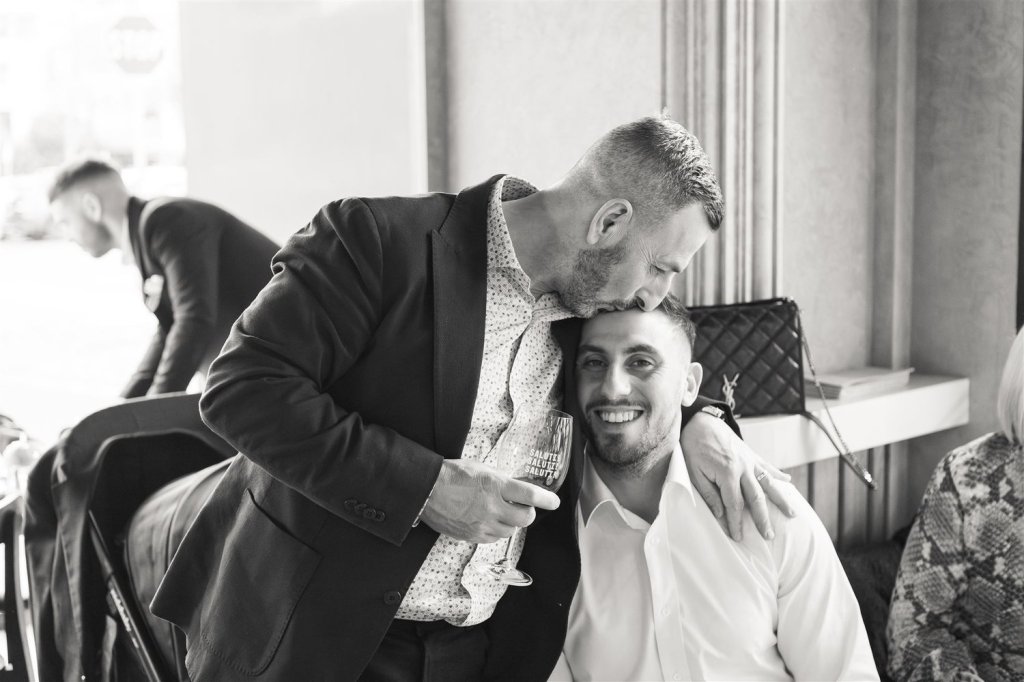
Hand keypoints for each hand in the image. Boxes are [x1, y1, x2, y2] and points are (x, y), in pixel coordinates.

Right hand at [419, 459, 560, 542]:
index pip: (530, 495)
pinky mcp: (472, 536)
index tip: (553, 502)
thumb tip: (517, 489)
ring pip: (511, 530)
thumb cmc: (452, 475)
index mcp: (496, 485)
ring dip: (510, 522)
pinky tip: (485, 520)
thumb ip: (502, 481)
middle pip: (526, 518)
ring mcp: (482, 524)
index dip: (547, 500)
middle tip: (522, 507)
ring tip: (498, 512)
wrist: (426, 490)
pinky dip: (495, 530)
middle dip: (527, 512)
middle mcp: (492, 507)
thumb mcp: (482, 469)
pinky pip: (494, 538)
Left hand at [681, 412, 795, 540]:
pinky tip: (788, 482)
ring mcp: (750, 460)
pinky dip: (778, 474)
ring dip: (780, 499)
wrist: (701, 421)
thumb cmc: (693, 447)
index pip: (734, 504)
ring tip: (792, 514)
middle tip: (769, 536)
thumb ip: (708, 493)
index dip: (736, 522)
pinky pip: (767, 466)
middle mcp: (743, 468)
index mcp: (727, 473)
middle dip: (763, 518)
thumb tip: (721, 514)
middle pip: (756, 497)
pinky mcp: (751, 454)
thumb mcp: (694, 472)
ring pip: (768, 483)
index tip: (738, 537)